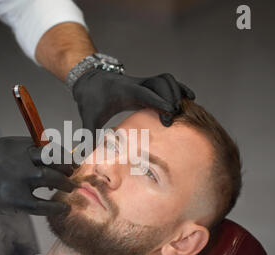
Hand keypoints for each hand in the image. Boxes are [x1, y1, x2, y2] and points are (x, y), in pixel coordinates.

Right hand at [0, 137, 76, 217]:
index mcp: (15, 145)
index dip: (64, 156)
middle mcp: (17, 160)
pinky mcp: (14, 202)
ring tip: (70, 189)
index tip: (71, 162)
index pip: (49, 147)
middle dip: (68, 169)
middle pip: (54, 161)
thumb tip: (56, 154)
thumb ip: (27, 149)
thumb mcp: (3, 149)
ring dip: (65, 185)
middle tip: (72, 175)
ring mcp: (16, 181)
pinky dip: (57, 208)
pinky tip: (64, 208)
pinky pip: (43, 205)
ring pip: (51, 179)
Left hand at [72, 69, 194, 133]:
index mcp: (124, 91)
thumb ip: (89, 136)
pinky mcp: (146, 83)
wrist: (89, 80)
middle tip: (172, 119)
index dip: (159, 101)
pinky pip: (166, 81)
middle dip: (170, 98)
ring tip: (183, 108)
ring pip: (166, 79)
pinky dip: (178, 87)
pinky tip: (188, 97)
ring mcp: (142, 82)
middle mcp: (136, 83)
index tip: (171, 111)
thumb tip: (87, 155)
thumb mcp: (88, 118)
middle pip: (161, 83)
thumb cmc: (90, 99)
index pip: (145, 93)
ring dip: (177, 90)